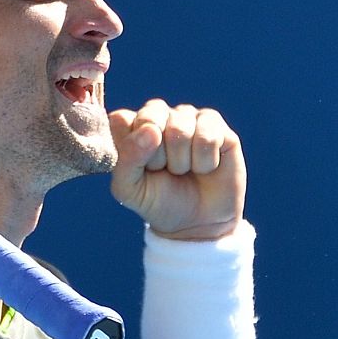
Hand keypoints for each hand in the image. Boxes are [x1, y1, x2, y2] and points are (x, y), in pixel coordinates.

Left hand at [109, 100, 245, 240]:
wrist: (198, 224)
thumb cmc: (159, 202)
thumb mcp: (129, 190)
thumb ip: (126, 159)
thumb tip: (151, 129)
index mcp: (131, 125)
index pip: (121, 119)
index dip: (132, 151)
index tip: (140, 171)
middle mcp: (159, 114)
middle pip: (151, 119)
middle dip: (157, 156)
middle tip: (164, 170)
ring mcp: (188, 117)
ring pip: (180, 130)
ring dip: (182, 162)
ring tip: (185, 170)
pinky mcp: (216, 125)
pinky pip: (207, 137)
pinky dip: (205, 163)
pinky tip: (205, 168)